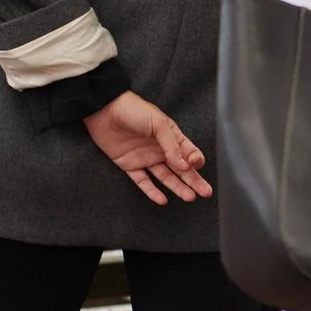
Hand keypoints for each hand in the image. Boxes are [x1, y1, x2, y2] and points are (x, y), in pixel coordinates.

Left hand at [85, 91, 209, 205]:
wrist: (104, 111)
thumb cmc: (133, 110)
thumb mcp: (158, 124)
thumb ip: (172, 145)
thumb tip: (184, 165)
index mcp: (171, 135)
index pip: (189, 152)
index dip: (195, 160)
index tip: (194, 164)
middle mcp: (160, 149)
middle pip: (181, 168)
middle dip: (194, 180)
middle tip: (206, 192)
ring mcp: (146, 158)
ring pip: (166, 177)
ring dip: (178, 187)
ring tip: (189, 197)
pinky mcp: (130, 165)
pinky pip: (143, 181)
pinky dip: (152, 192)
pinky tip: (162, 199)